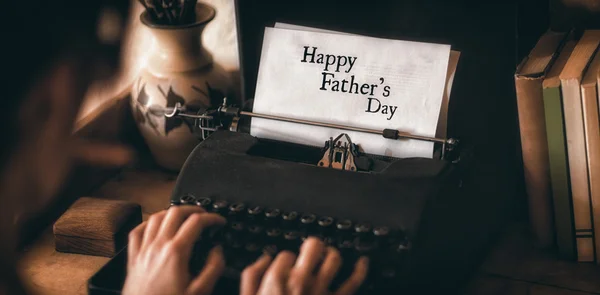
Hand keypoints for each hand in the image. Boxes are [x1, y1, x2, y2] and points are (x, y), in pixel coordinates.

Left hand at [122, 205, 225, 294]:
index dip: (212, 218)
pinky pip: (137, 232)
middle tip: (204, 215)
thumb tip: (217, 250)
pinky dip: (148, 224)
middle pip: (175, 212)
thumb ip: (213, 268)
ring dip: (171, 213)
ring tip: (183, 217)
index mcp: (176, 252)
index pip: (196, 222)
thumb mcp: (200, 292)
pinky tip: (155, 227)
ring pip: (155, 217)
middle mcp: (158, 246)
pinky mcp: (133, 259)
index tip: (219, 222)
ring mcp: (143, 251)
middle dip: (193, 209)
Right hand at [241, 237, 368, 294]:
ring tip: (329, 257)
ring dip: (332, 255)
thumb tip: (265, 259)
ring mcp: (322, 291)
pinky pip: (354, 282)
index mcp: (277, 279)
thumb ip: (252, 276)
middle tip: (310, 252)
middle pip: (313, 246)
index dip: (285, 260)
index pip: (286, 254)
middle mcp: (302, 281)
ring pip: (334, 258)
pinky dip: (360, 270)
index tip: (285, 268)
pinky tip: (362, 262)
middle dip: (311, 246)